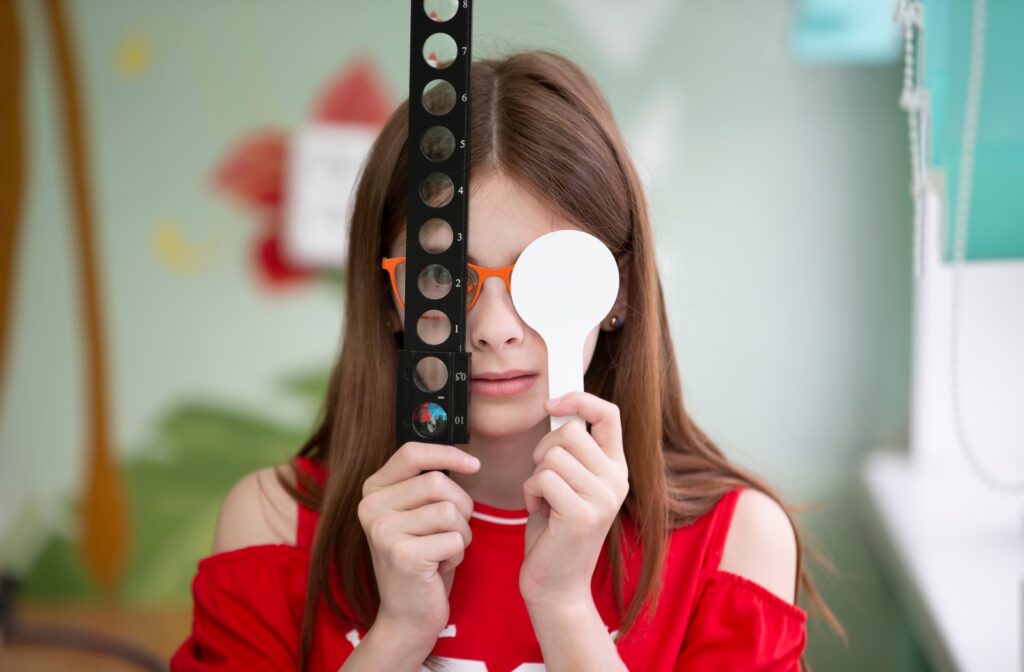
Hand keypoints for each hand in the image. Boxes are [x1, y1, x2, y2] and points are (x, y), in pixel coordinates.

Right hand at [358, 442, 479, 639]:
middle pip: (439, 482)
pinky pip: (455, 538)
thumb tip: (464, 455)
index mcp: (373, 491)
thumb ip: (426, 485)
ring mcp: (383, 531)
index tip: (474, 465)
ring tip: (442, 552)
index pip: (411, 452)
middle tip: (450, 533)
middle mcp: (371, 507)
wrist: (407, 616)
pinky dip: (458, 554)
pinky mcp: (402, 554)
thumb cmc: (422, 559)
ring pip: (450, 510)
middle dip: (461, 507)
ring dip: (461, 533)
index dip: (447, 453)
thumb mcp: (417, 515)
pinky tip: (439, 569)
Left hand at [519, 392, 628, 608]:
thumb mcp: (570, 483)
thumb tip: (557, 407)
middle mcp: (617, 481)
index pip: (609, 414)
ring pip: (553, 455)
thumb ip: (571, 452)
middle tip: (544, 480)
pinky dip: (531, 493)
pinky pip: (542, 478)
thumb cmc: (555, 531)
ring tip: (545, 501)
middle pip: (570, 432)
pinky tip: (541, 513)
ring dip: (535, 476)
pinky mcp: (582, 514)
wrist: (557, 585)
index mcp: (617, 469)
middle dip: (543, 451)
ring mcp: (603, 498)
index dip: (580, 399)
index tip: (552, 404)